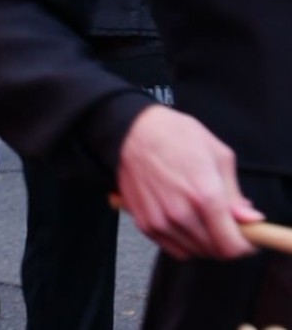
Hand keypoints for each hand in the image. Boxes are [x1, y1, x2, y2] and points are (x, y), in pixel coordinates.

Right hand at [116, 104, 261, 260]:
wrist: (132, 129)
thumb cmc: (175, 135)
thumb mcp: (217, 154)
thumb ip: (235, 193)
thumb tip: (250, 219)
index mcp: (205, 195)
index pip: (232, 246)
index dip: (245, 245)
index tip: (247, 237)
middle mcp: (182, 213)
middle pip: (215, 252)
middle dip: (225, 240)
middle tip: (223, 222)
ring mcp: (161, 221)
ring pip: (195, 253)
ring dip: (204, 242)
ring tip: (201, 218)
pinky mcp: (145, 224)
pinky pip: (174, 249)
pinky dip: (184, 243)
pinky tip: (184, 222)